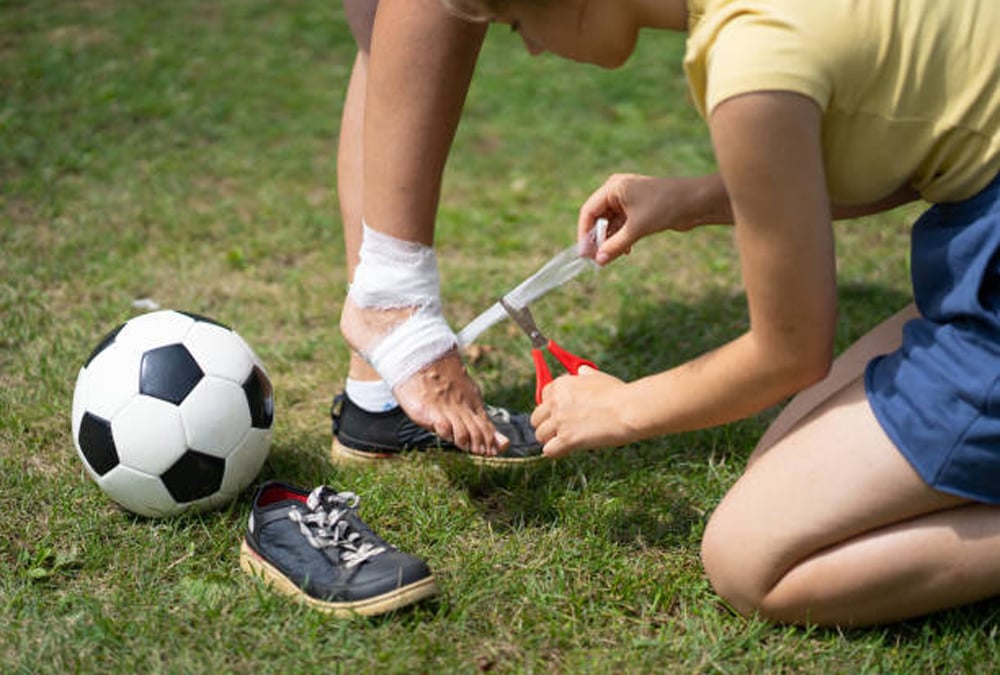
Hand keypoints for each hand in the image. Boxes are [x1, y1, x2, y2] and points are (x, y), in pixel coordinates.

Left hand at [530, 366, 632, 457]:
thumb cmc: (618, 393)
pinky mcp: (567, 439)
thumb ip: (585, 375)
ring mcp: (560, 421)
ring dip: (550, 440)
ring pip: (540, 436)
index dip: (551, 408)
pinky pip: (549, 451)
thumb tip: (581, 370)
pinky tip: (566, 450)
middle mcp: (556, 402)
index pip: (542, 398)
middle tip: (561, 430)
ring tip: (565, 441)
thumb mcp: (599, 377)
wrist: (628, 409)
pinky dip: (555, 452)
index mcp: (561, 385)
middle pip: (536, 418)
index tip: (560, 414)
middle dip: (546, 425)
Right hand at [577, 174, 714, 265]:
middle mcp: (618, 191)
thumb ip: (615, 245)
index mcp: (613, 187)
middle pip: (598, 218)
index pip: (589, 211)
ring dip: (609, 241)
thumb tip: (598, 261)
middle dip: (597, 239)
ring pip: (610, 224)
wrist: (696, 202)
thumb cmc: (665, 207)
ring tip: (609, 258)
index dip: (584, 233)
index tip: (584, 253)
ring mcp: (628, 200)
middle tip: (595, 259)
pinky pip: (622, 225)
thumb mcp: (637, 228)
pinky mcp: (638, 209)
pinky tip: (625, 251)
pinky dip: (620, 238)